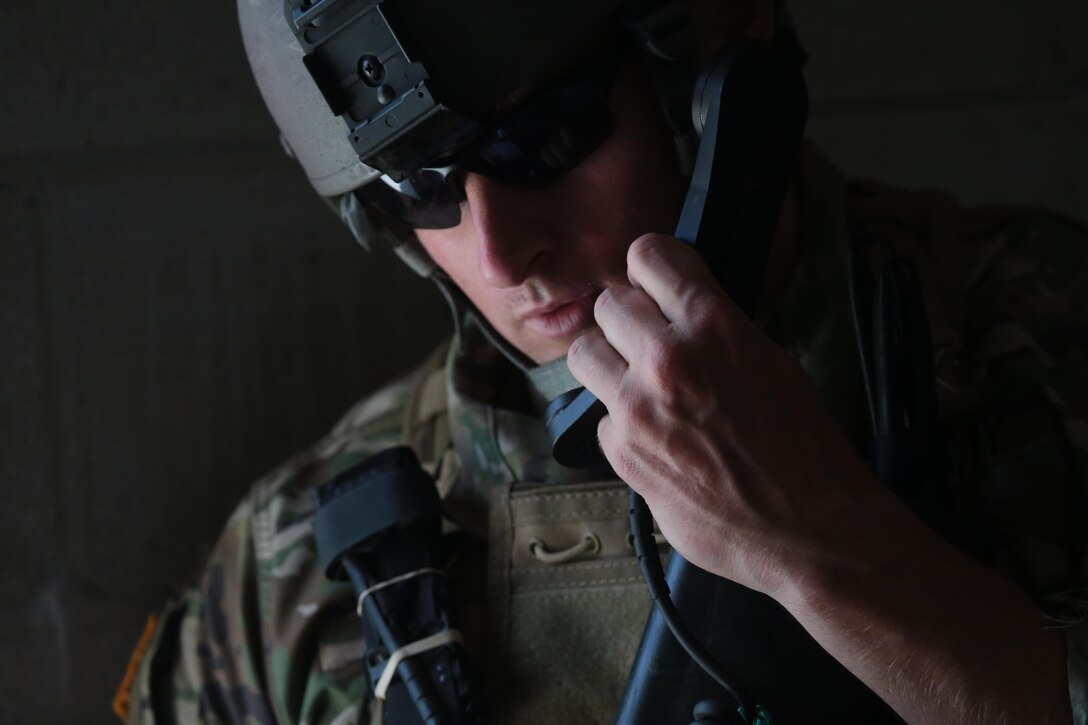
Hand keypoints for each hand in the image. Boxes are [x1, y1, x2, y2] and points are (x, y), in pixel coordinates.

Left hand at [567, 233, 880, 595]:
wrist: (808, 526)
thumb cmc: (804, 447)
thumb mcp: (768, 359)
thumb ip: (712, 327)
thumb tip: (672, 310)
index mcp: (712, 324)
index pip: (649, 254)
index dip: (653, 270)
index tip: (656, 286)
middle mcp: (666, 358)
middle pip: (608, 303)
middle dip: (630, 321)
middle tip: (653, 345)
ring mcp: (636, 407)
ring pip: (585, 353)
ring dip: (610, 363)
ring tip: (643, 385)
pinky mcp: (621, 452)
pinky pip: (601, 417)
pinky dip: (623, 424)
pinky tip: (659, 440)